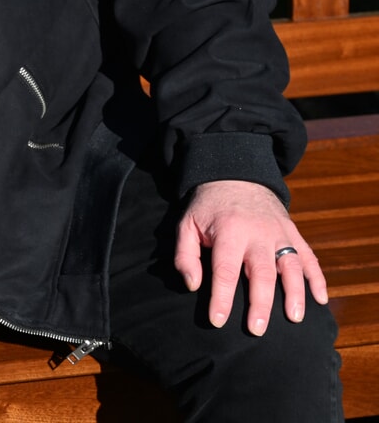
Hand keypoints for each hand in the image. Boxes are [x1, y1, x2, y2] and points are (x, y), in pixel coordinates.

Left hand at [176, 179, 328, 334]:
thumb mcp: (186, 224)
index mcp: (228, 232)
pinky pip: (309, 258)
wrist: (236, 176)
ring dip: (294, 294)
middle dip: (260, 304)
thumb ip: (185, 255)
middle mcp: (257, 234)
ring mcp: (280, 234)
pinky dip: (317, 279)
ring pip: (291, 267)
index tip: (218, 321)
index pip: (225, 270)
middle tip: (256, 330)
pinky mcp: (294, 235)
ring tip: (294, 319)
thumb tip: (192, 285)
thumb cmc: (208, 208)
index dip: (222, 297)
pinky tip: (321, 300)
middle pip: (261, 273)